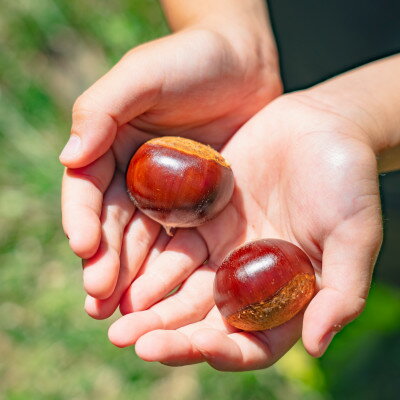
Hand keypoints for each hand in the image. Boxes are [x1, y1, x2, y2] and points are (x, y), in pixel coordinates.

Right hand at [60, 26, 280, 304]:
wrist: (245, 64)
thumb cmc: (191, 60)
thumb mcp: (142, 74)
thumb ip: (102, 110)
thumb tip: (68, 157)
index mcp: (110, 147)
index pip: (88, 191)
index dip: (83, 219)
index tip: (84, 247)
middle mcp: (134, 176)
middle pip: (115, 226)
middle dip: (106, 262)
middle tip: (99, 299)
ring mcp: (169, 194)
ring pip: (146, 241)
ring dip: (134, 276)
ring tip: (125, 311)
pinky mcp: (202, 204)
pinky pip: (185, 238)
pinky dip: (174, 267)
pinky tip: (169, 294)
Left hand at [108, 90, 381, 369]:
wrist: (322, 126)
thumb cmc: (348, 180)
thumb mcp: (354, 235)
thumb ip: (341, 291)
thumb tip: (318, 344)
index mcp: (285, 293)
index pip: (250, 340)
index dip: (223, 350)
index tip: (194, 346)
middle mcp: (248, 276)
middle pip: (203, 318)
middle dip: (167, 332)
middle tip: (128, 340)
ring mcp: (223, 246)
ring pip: (179, 284)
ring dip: (148, 302)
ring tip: (115, 314)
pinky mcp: (203, 216)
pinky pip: (170, 241)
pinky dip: (148, 258)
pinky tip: (122, 265)